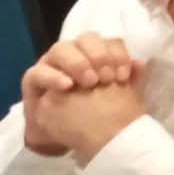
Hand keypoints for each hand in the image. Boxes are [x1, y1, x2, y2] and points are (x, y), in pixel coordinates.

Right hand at [21, 34, 139, 155]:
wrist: (72, 136)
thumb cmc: (95, 114)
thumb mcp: (117, 98)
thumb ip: (130, 80)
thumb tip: (140, 64)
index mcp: (97, 55)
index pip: (110, 41)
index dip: (118, 54)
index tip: (122, 76)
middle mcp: (75, 54)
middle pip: (86, 39)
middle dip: (98, 55)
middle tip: (104, 79)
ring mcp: (52, 64)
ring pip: (61, 48)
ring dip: (77, 62)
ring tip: (88, 83)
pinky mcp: (33, 79)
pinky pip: (37, 71)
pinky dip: (53, 76)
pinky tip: (66, 86)